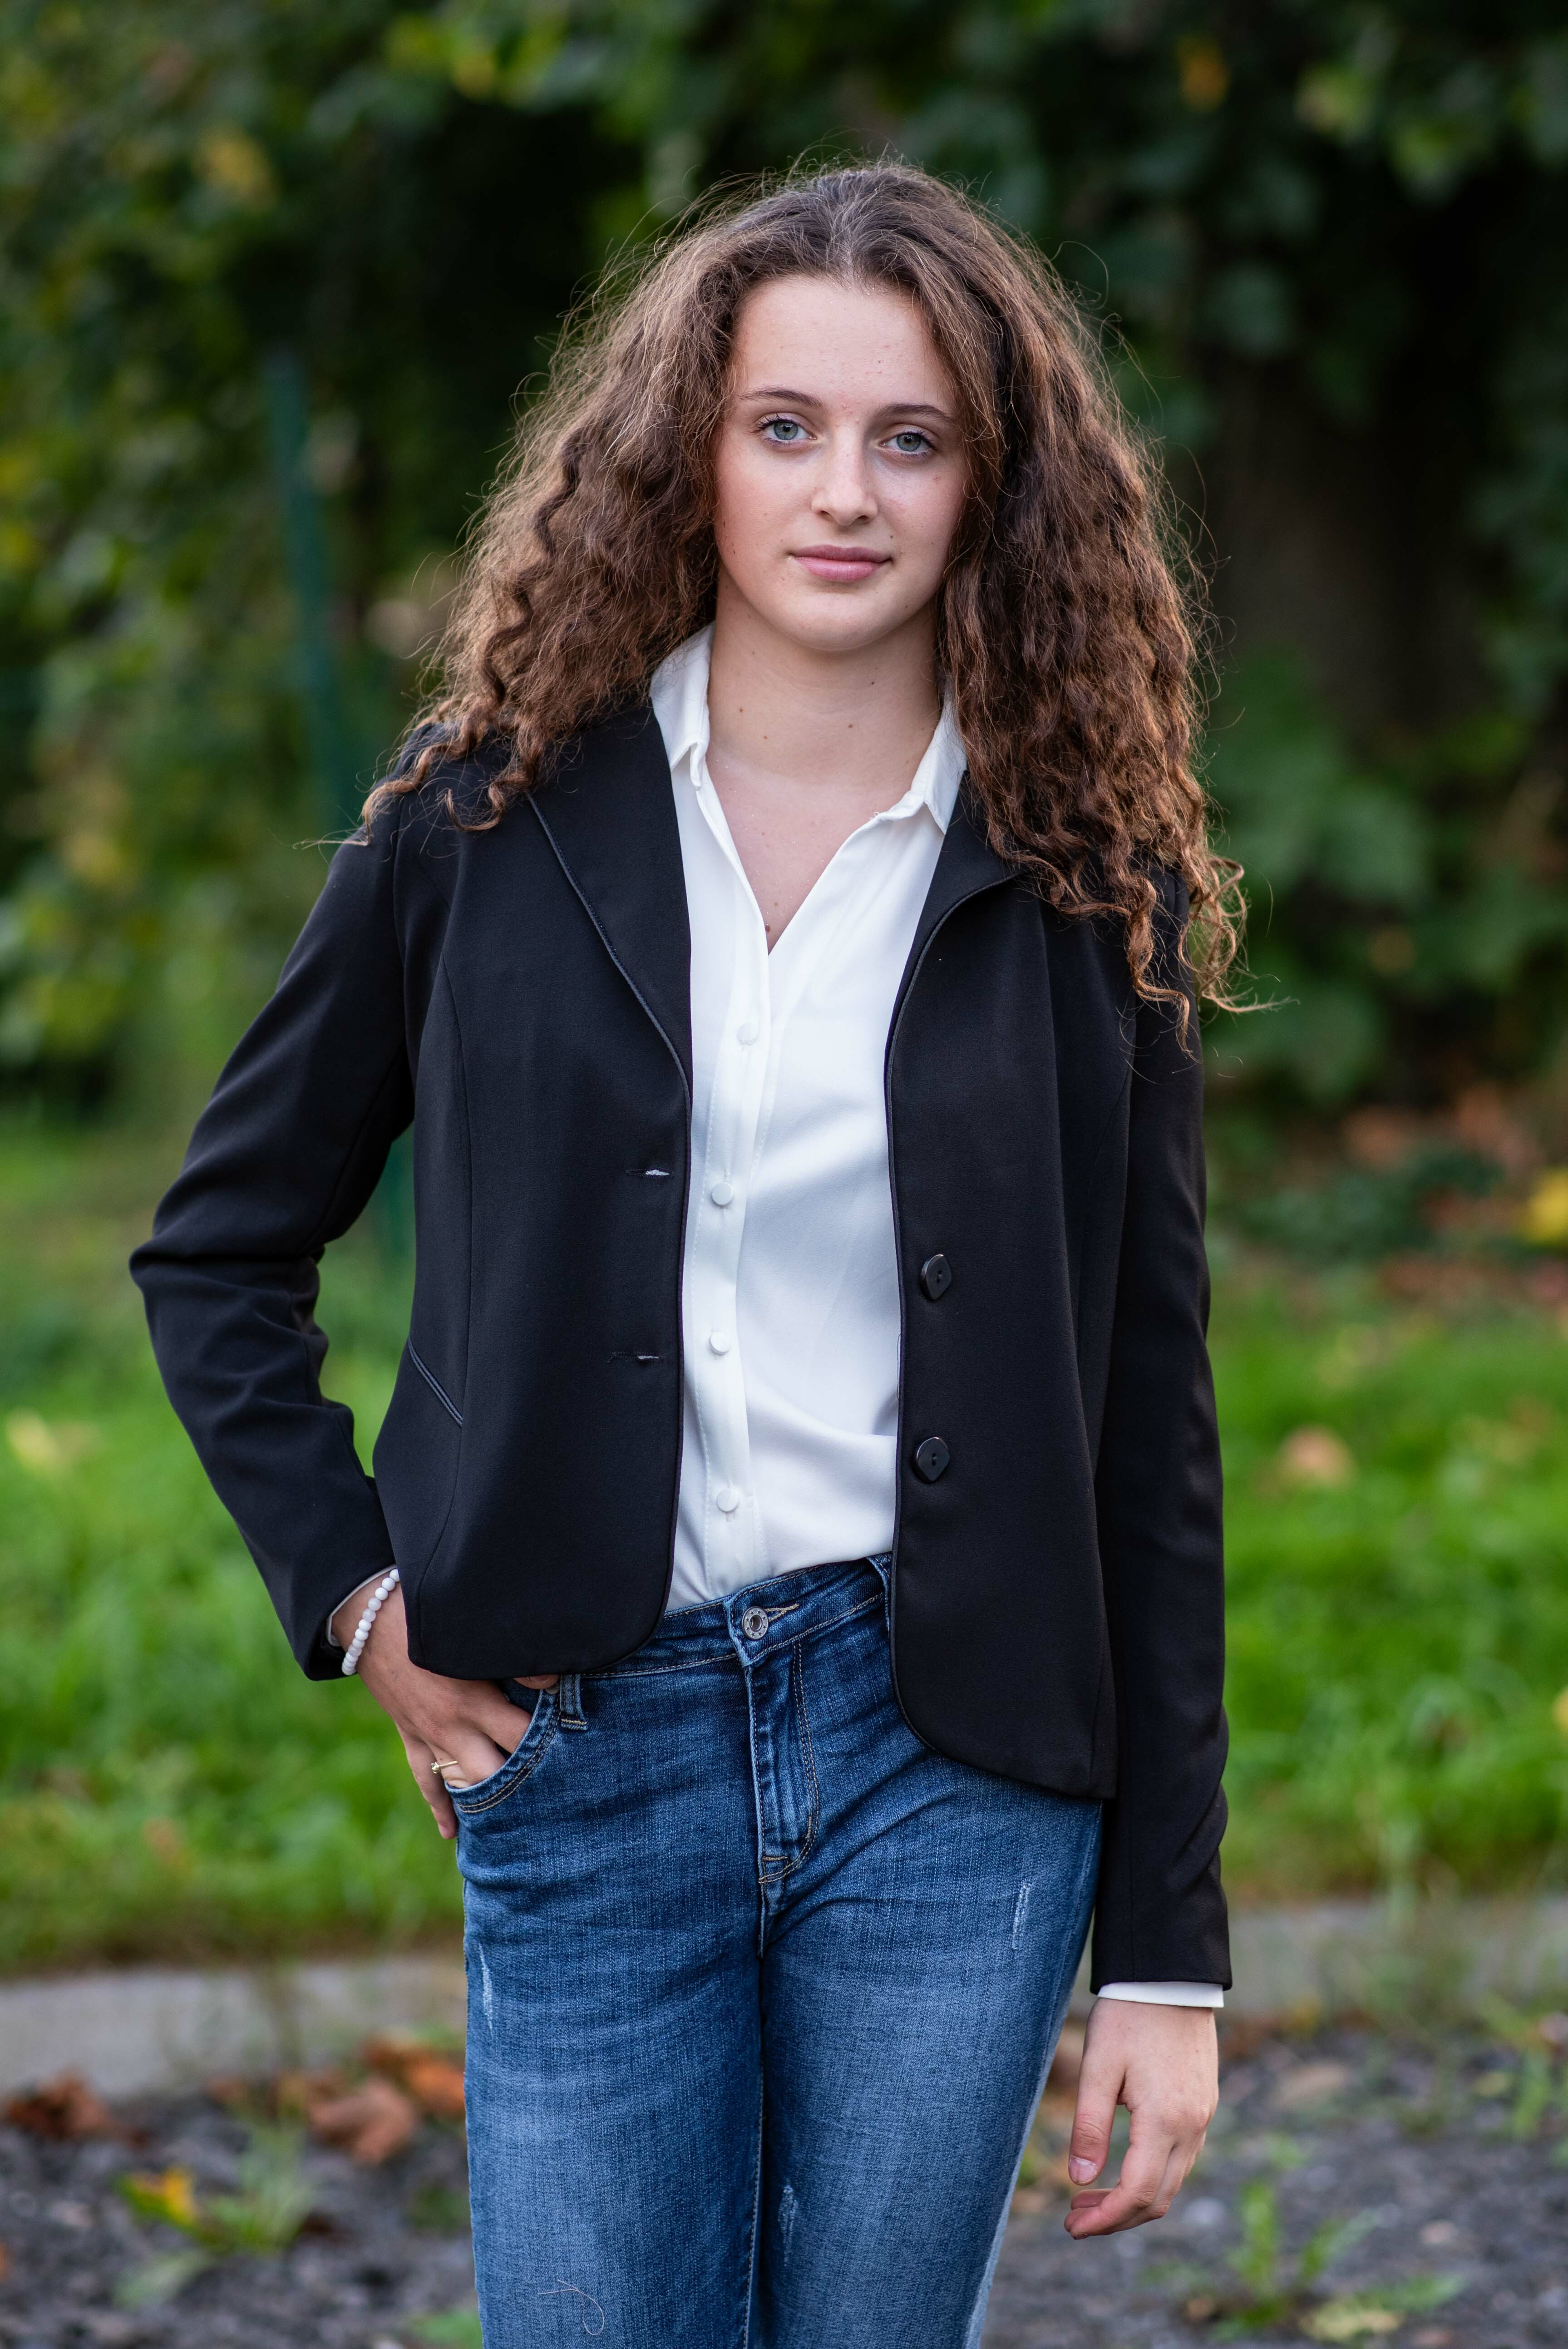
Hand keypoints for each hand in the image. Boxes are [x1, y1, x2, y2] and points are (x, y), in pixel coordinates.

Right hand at [333, 1582, 557, 1840]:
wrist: (367, 1618)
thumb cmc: (425, 1615)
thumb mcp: (470, 1633)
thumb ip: (513, 1659)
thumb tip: (553, 1683)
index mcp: (472, 1700)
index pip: (520, 1736)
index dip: (550, 1744)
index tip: (576, 1749)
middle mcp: (451, 1727)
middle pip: (491, 1773)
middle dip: (521, 1784)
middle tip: (553, 1795)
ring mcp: (428, 1735)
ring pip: (460, 1782)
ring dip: (485, 1801)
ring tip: (515, 1825)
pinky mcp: (410, 1734)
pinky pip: (424, 1778)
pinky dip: (439, 1805)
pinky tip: (451, 1833)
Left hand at [1063, 1998, 1216, 2237]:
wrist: (1171, 1976)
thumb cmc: (1129, 2016)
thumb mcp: (1098, 2067)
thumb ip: (1089, 2126)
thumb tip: (1077, 2180)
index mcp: (1165, 2120)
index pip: (1137, 2194)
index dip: (1104, 2219)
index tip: (1071, 2227)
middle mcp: (1192, 2126)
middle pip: (1159, 2199)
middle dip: (1116, 2217)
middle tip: (1074, 2218)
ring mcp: (1203, 2117)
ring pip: (1173, 2181)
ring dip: (1134, 2199)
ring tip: (1090, 2195)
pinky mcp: (1204, 2105)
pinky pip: (1182, 2158)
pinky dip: (1152, 2175)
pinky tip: (1122, 2166)